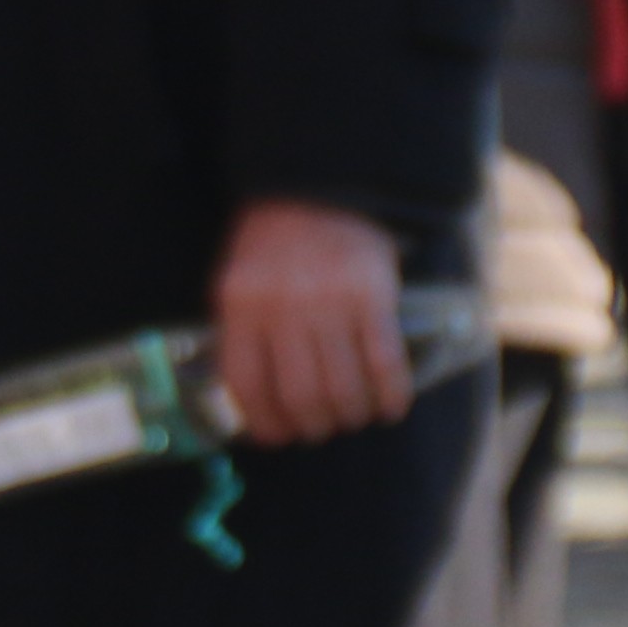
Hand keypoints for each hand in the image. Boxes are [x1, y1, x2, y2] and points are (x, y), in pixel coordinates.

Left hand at [211, 200, 408, 447]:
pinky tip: (389, 406)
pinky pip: (384, 363)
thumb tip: (251, 403)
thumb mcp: (237, 283)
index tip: (277, 436)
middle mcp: (282, 308)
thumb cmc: (272, 245)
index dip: (264, 422)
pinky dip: (390, 394)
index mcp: (240, 305)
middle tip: (319, 428)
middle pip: (300, 395)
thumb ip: (240, 334)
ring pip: (342, 387)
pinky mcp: (372, 298)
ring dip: (350, 415)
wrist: (317, 190)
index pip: (247, 384)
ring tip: (352, 416)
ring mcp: (329, 304)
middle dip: (312, 425)